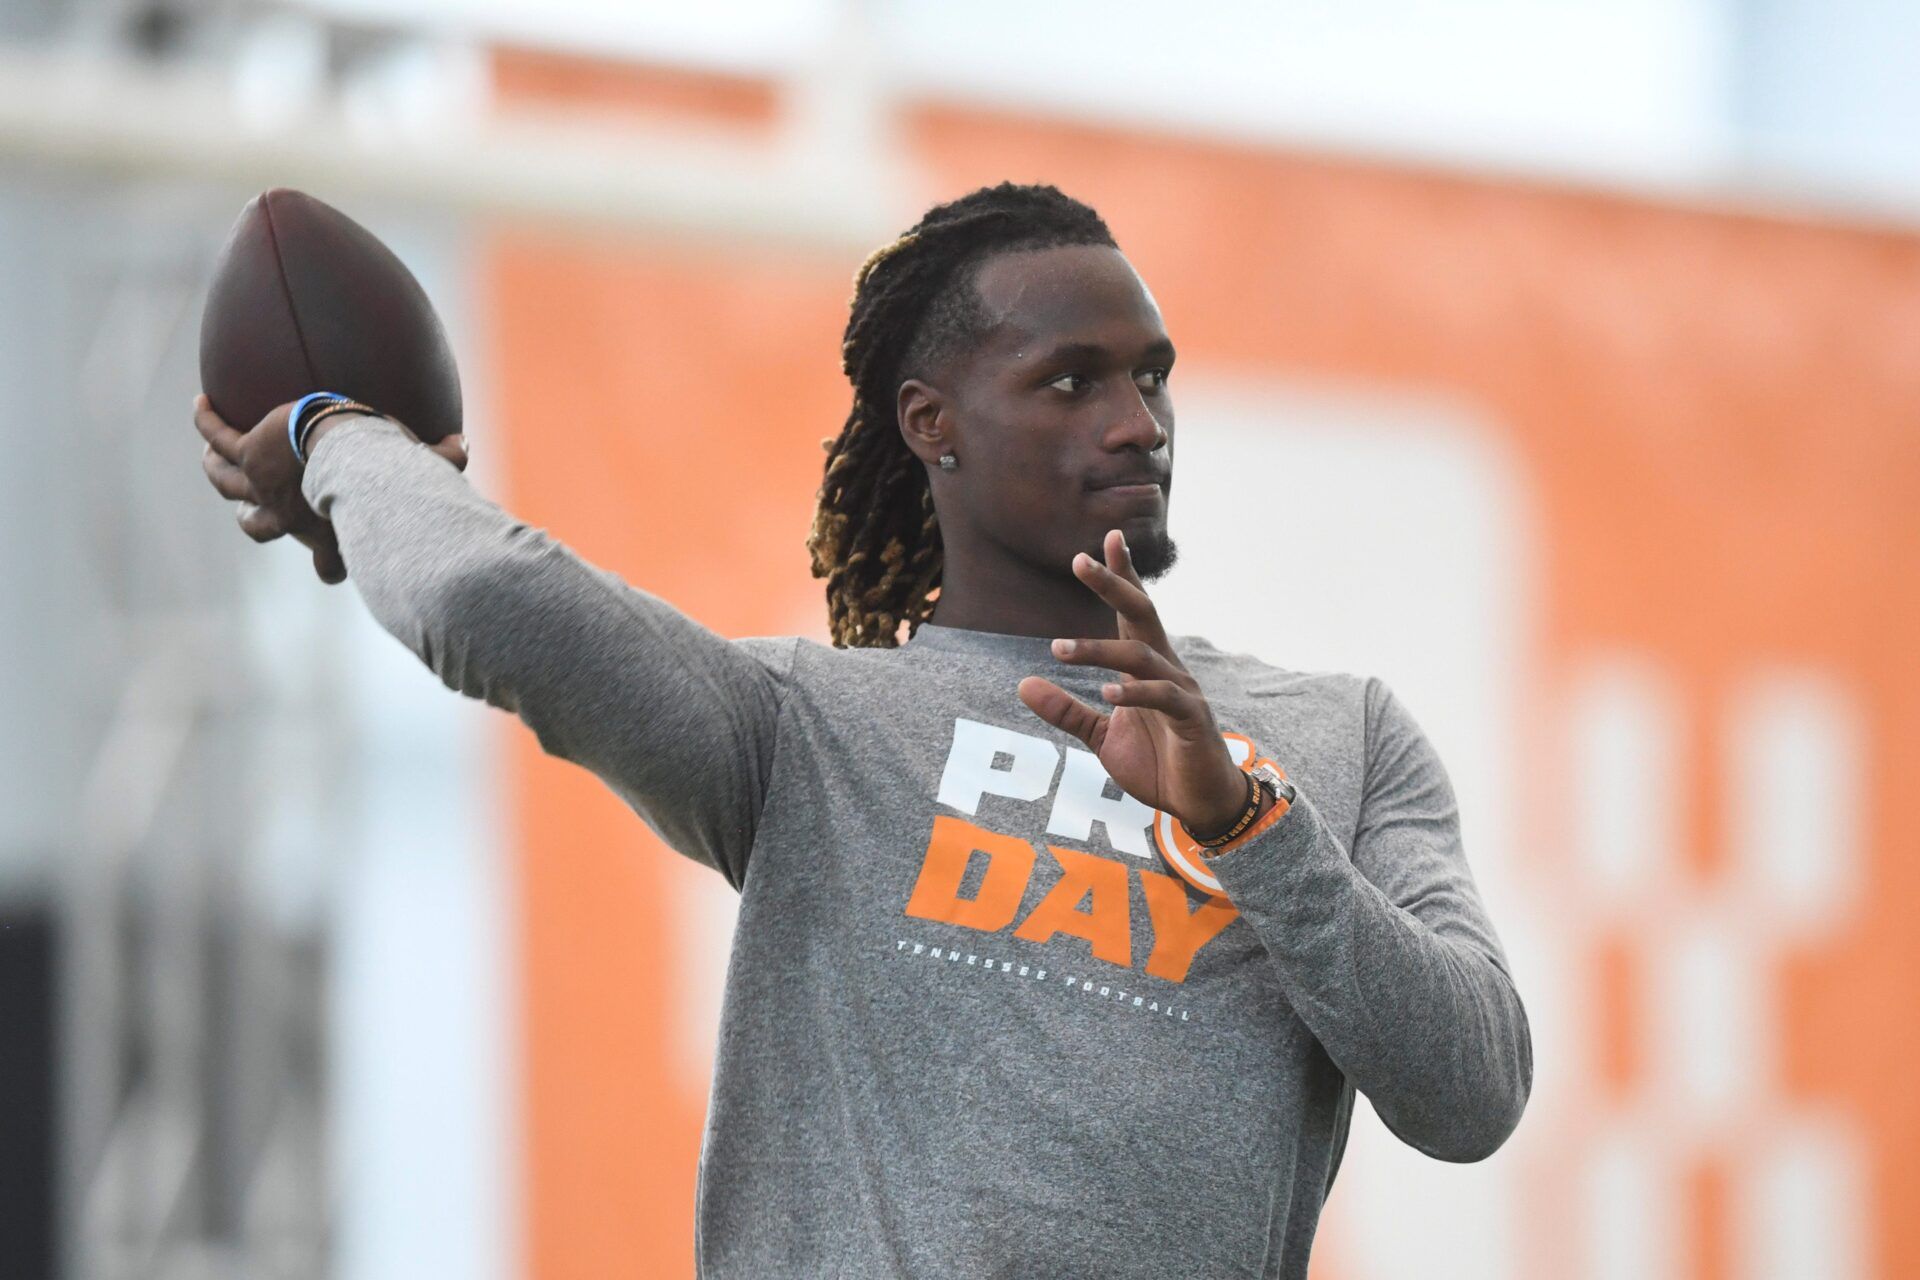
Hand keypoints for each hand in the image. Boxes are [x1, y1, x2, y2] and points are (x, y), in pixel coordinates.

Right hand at [194, 394, 467, 584]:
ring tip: (211, 460)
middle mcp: (290, 517)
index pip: (329, 562)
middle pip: (260, 528)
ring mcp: (263, 486)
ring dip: (218, 472)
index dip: (331, 564)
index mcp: (329, 532)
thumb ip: (443, 460)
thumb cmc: (389, 469)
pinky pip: (219, 438)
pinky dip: (209, 423)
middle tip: (256, 515)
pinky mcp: (248, 454)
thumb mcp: (418, 472)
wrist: (352, 455)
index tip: (335, 569)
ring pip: (226, 483)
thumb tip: (465, 449)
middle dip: (257, 522)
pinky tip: (202, 406)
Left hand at [1015, 528, 1248, 834]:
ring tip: (1058, 647)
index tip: (1108, 538)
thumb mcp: (1101, 737)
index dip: (1121, 576)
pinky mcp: (1192, 719)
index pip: (1132, 612)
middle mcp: (1167, 668)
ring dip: (1098, 650)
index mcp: (1146, 667)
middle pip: (1140, 614)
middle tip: (1078, 559)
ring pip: (1141, 655)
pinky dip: (1134, 693)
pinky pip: (1162, 697)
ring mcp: (1181, 691)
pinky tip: (1107, 693)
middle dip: (1112, 584)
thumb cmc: (1158, 763)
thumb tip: (1022, 684)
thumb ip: (1067, 710)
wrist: (1201, 804)